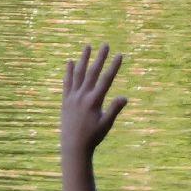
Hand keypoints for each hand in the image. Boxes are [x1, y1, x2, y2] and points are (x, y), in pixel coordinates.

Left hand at [61, 44, 128, 158]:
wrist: (73, 146)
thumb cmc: (93, 137)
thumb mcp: (106, 124)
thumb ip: (114, 109)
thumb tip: (124, 97)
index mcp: (94, 101)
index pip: (106, 80)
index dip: (113, 66)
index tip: (119, 55)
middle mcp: (82, 96)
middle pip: (92, 72)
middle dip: (100, 58)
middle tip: (105, 44)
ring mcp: (72, 97)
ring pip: (78, 74)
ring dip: (83, 59)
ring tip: (88, 46)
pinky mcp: (65, 100)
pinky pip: (67, 82)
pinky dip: (69, 71)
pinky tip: (70, 62)